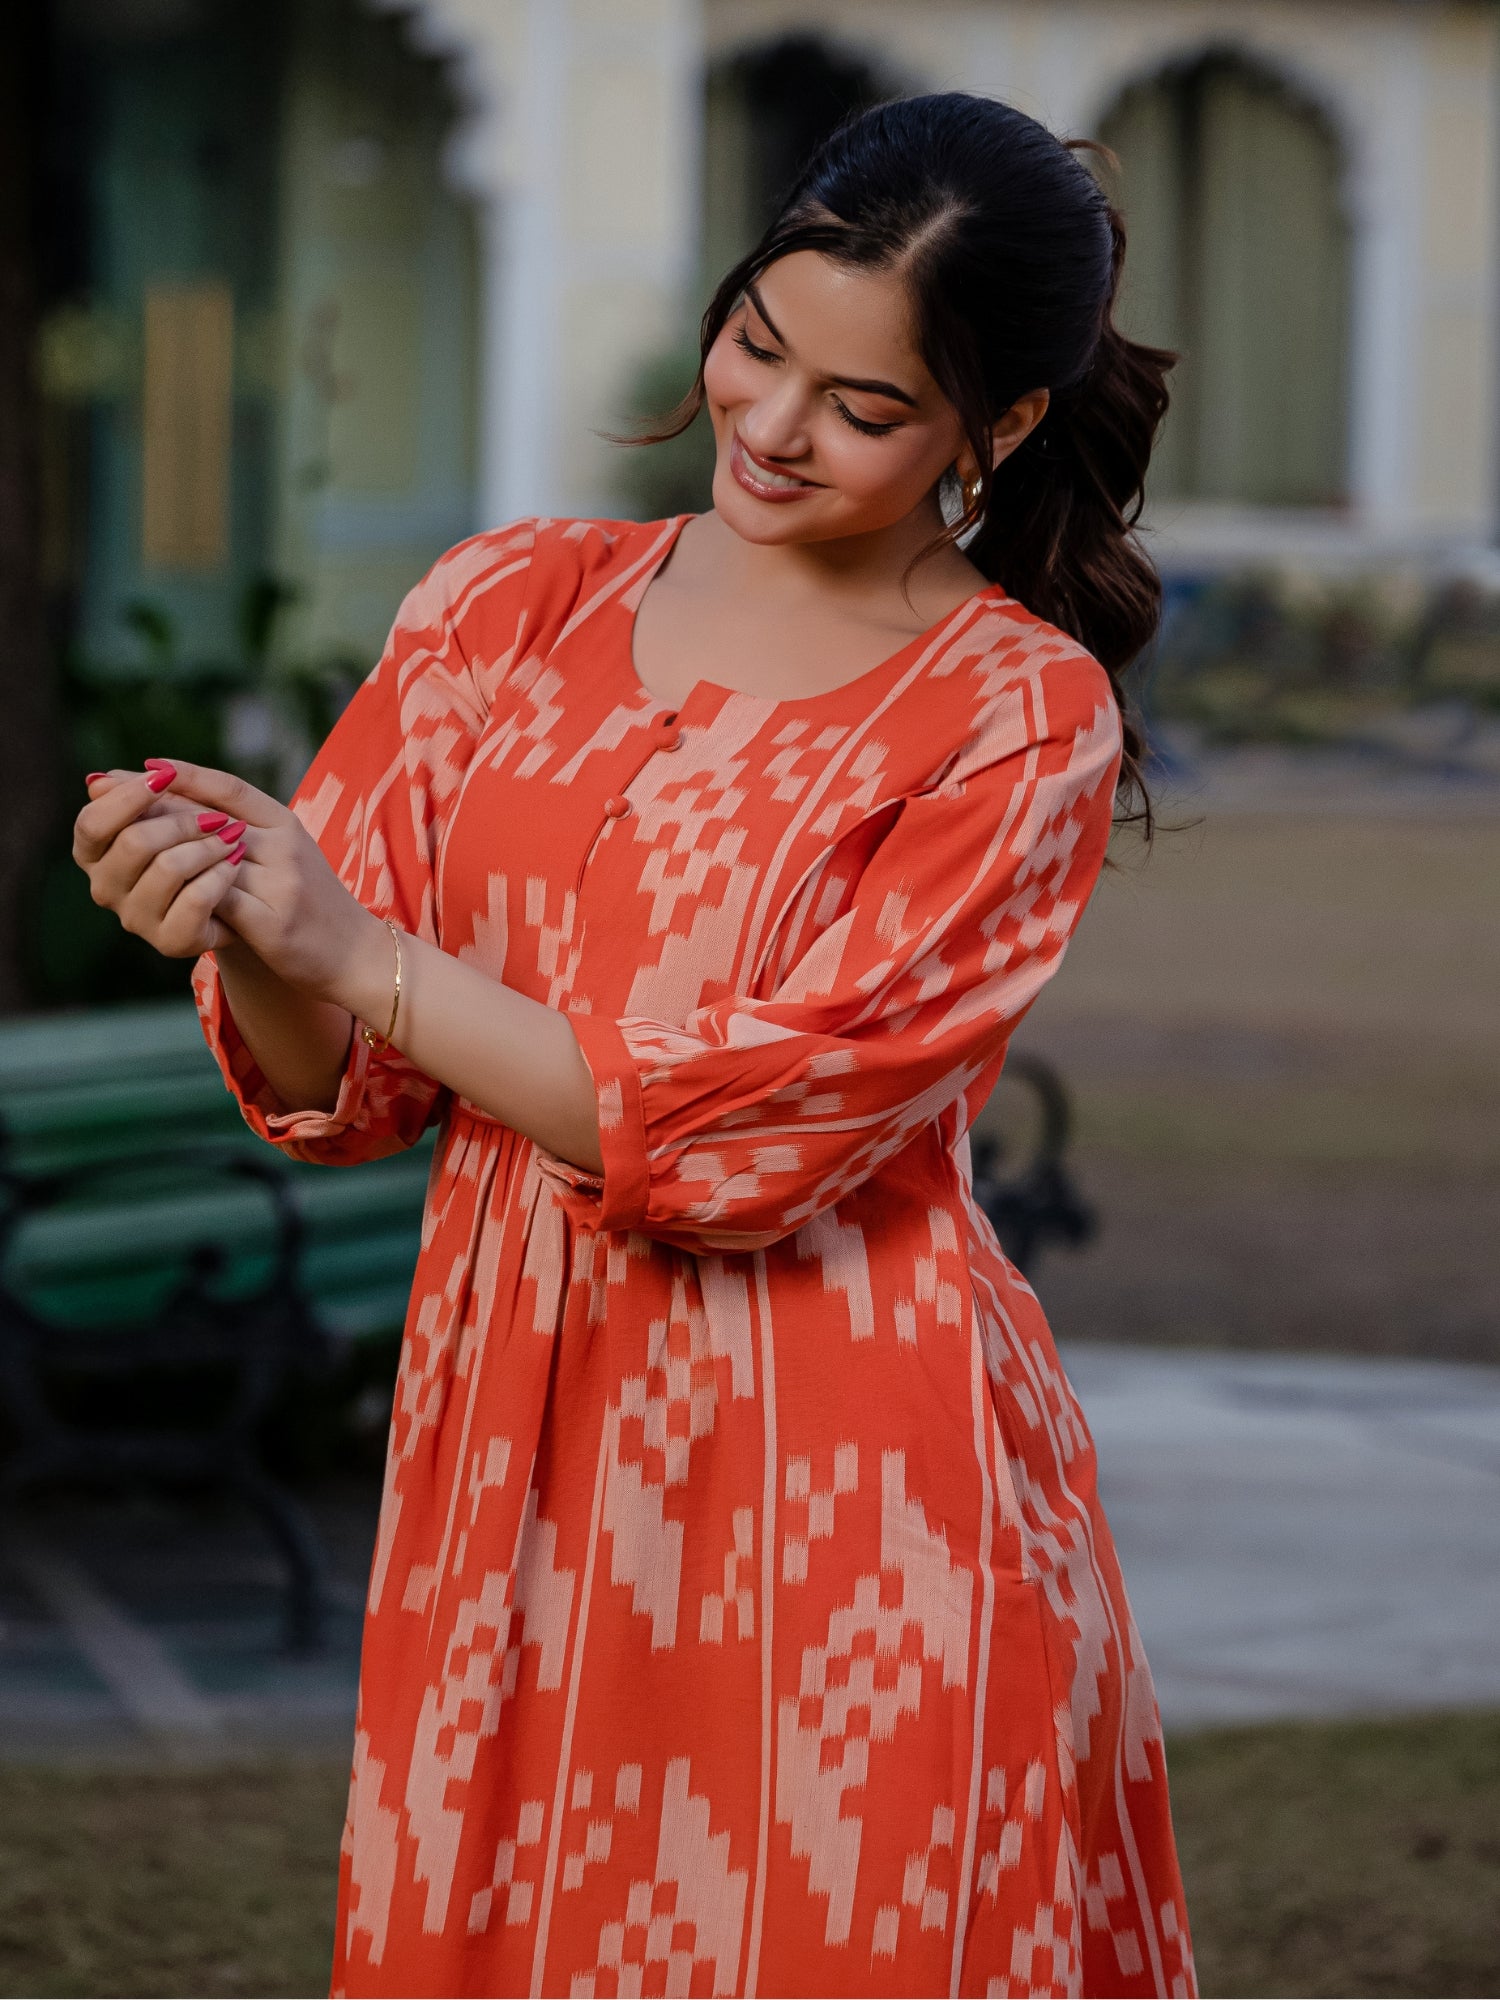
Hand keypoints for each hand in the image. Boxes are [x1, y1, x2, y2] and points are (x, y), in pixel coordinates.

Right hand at [73, 763, 245, 958]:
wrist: (246, 899)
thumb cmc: (203, 844)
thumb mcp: (178, 809)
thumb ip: (142, 793)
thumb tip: (99, 780)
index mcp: (96, 854)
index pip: (92, 823)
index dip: (128, 797)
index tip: (166, 777)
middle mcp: (106, 888)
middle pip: (134, 842)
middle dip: (182, 821)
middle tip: (217, 818)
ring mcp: (135, 919)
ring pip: (168, 868)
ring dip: (209, 846)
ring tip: (234, 839)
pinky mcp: (170, 941)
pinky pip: (196, 898)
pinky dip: (221, 874)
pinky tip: (235, 864)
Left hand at [74, 760, 388, 1007]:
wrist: (357, 954)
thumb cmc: (312, 904)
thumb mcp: (285, 856)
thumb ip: (242, 830)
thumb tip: (183, 804)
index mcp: (287, 824)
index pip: (229, 787)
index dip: (184, 774)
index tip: (145, 766)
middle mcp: (285, 846)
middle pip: (207, 819)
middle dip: (156, 809)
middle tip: (115, 800)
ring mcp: (281, 883)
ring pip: (205, 859)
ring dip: (163, 854)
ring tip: (124, 847)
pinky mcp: (273, 922)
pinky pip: (215, 901)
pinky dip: (186, 895)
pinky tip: (158, 894)